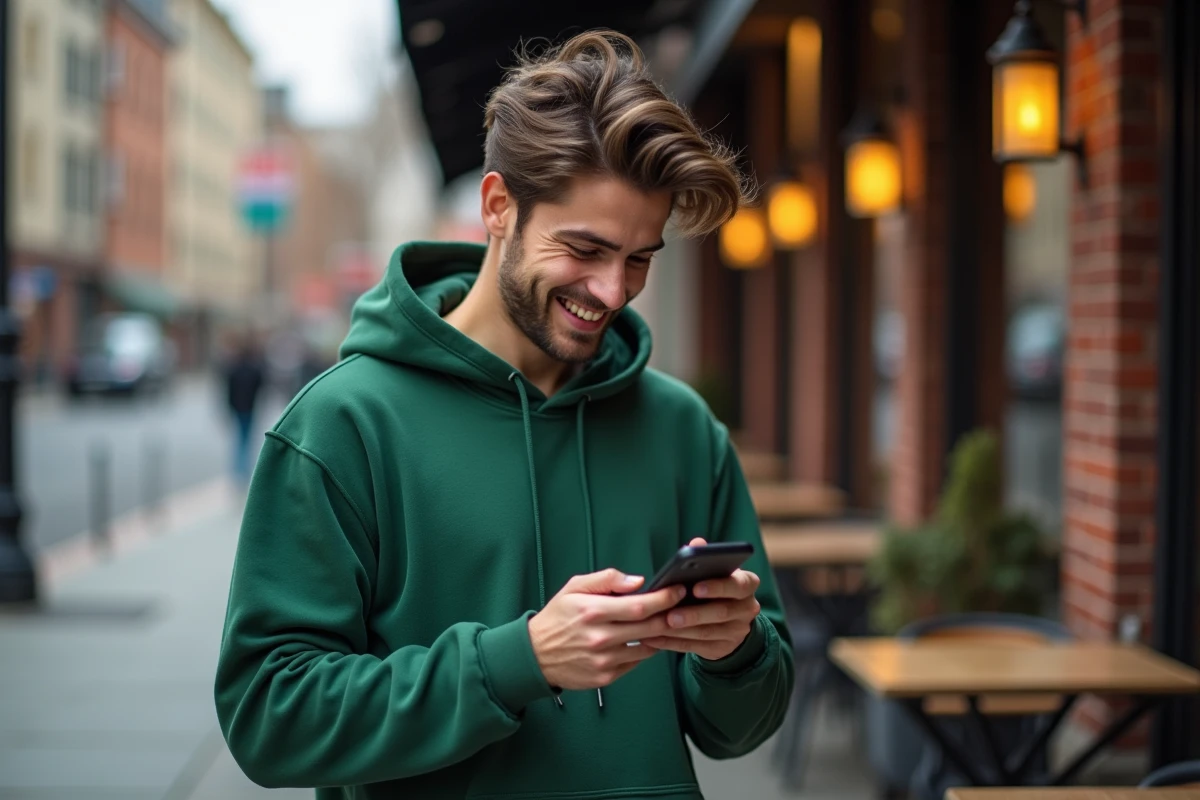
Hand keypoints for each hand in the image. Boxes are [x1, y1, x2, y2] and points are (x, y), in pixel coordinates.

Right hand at [528, 568, 687, 690]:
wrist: (535, 655)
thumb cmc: (557, 617)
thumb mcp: (574, 588)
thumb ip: (607, 579)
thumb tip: (637, 581)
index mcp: (593, 611)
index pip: (640, 606)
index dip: (664, 598)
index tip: (678, 591)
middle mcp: (601, 638)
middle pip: (650, 628)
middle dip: (671, 616)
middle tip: (681, 607)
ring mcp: (604, 660)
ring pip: (648, 647)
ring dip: (660, 635)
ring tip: (664, 624)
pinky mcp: (606, 677)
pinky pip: (636, 662)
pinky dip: (643, 650)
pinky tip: (642, 640)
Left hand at [640, 538, 760, 660]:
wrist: (730, 621)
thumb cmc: (717, 588)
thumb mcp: (716, 572)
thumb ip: (706, 559)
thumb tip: (697, 542)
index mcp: (747, 585)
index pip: (739, 585)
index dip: (718, 587)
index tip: (695, 587)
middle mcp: (747, 609)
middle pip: (721, 612)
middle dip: (694, 614)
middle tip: (671, 615)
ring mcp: (736, 631)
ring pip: (707, 632)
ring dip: (681, 631)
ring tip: (658, 625)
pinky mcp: (722, 648)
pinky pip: (696, 647)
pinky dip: (673, 643)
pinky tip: (654, 638)